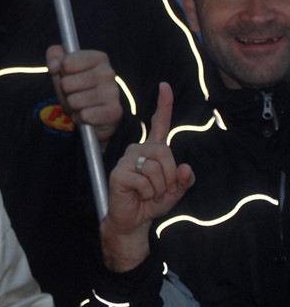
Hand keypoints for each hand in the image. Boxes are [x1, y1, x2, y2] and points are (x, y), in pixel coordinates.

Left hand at [46, 45, 122, 144]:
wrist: (93, 113)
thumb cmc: (76, 86)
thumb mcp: (62, 68)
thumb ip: (54, 56)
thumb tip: (54, 65)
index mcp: (98, 58)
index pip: (66, 63)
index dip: (62, 71)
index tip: (69, 74)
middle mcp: (108, 72)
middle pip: (67, 83)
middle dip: (66, 91)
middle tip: (75, 92)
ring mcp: (113, 92)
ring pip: (73, 101)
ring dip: (72, 105)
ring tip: (81, 103)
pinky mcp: (114, 111)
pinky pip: (84, 116)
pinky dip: (81, 117)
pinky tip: (87, 114)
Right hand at [100, 83, 194, 271]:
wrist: (132, 221)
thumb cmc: (151, 203)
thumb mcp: (176, 192)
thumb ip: (185, 180)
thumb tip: (187, 168)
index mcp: (152, 150)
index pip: (159, 124)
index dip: (163, 104)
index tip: (165, 85)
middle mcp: (138, 150)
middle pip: (164, 151)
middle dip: (170, 176)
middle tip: (161, 189)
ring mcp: (126, 160)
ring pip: (156, 167)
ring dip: (159, 188)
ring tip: (148, 194)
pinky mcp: (119, 173)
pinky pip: (144, 180)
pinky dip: (148, 193)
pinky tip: (138, 196)